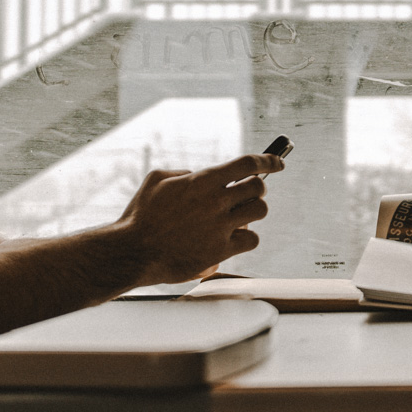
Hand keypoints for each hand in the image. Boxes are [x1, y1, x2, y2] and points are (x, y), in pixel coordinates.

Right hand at [112, 153, 284, 284]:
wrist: (133, 252)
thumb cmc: (141, 217)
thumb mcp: (157, 180)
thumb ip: (183, 174)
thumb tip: (197, 175)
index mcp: (202, 181)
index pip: (248, 163)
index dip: (268, 160)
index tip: (278, 162)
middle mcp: (215, 201)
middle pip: (259, 187)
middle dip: (257, 188)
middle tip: (247, 194)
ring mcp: (220, 227)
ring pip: (260, 211)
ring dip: (253, 211)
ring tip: (239, 216)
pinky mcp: (221, 251)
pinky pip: (251, 239)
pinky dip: (246, 237)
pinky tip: (233, 237)